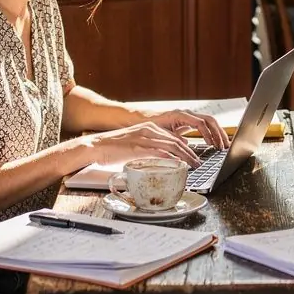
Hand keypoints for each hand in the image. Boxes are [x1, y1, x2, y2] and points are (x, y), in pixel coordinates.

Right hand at [85, 121, 201, 168]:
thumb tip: (156, 162)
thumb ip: (146, 150)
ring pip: (172, 146)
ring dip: (186, 156)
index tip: (192, 155)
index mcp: (148, 128)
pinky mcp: (139, 147)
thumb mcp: (133, 146)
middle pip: (176, 141)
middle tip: (198, 162)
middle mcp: (149, 130)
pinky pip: (161, 152)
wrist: (95, 146)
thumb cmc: (112, 149)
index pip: (172, 137)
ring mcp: (144, 138)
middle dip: (190, 152)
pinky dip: (172, 158)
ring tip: (194, 165)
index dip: (185, 147)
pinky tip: (179, 164)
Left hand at [149, 109, 228, 148]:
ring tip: (223, 145)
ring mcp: (190, 117)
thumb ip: (173, 138)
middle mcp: (188, 114)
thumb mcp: (161, 134)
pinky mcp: (191, 121)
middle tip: (222, 146)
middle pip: (209, 120)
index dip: (207, 134)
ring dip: (218, 133)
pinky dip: (213, 133)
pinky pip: (206, 125)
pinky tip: (216, 142)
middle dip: (218, 133)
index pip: (200, 123)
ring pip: (210, 121)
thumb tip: (185, 146)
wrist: (145, 120)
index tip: (211, 144)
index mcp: (180, 115)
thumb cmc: (151, 126)